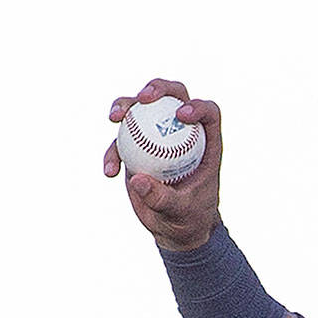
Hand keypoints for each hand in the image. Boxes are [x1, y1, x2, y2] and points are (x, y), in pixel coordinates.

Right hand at [104, 78, 221, 251]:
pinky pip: (122, 140)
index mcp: (205, 143)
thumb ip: (162, 198)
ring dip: (125, 105)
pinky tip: (110, 171)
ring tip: (114, 118)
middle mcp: (182, 132)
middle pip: (173, 96)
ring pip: (141, 108)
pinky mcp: (138, 146)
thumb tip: (137, 180)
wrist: (173, 229)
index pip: (208, 113)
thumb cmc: (187, 219)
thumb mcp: (180, 212)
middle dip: (158, 89)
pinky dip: (113, 152)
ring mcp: (158, 136)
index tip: (180, 116)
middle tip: (143, 98)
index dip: (197, 106)